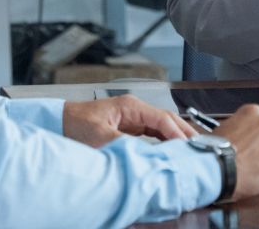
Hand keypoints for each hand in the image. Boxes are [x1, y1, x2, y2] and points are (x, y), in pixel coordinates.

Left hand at [62, 95, 195, 147]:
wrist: (59, 122)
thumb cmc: (75, 123)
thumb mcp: (101, 136)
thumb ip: (125, 143)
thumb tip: (147, 153)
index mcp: (130, 106)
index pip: (162, 118)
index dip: (177, 132)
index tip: (186, 146)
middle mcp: (135, 109)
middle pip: (167, 120)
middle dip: (183, 133)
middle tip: (199, 147)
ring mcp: (133, 118)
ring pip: (162, 126)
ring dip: (176, 137)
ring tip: (190, 150)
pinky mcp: (129, 127)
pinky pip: (153, 133)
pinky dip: (164, 141)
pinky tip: (171, 151)